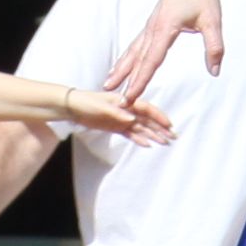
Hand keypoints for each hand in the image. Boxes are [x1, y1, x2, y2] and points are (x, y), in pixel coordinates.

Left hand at [55, 83, 175, 147]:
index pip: (146, 109)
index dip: (158, 116)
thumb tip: (132, 119)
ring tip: (165, 143)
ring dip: (153, 135)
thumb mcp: (100, 106)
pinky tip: (148, 144)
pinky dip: (139, 139)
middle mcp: (126, 110)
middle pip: (147, 119)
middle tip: (173, 137)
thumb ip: (116, 112)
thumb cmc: (86, 102)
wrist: (72, 107)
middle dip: (160, 128)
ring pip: (141, 128)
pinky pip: (131, 134)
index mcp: (125, 101)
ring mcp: (122, 119)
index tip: (169, 125)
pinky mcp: (115, 127)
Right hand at [110, 0, 221, 104]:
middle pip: (137, 58)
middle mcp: (153, 28)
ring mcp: (150, 25)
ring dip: (121, 68)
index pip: (151, 60)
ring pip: (132, 51)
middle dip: (125, 78)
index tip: (131, 95)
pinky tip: (121, 65)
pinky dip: (127, 57)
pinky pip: (136, 43)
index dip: (141, 79)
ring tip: (108, 83)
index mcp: (166, 28)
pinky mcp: (152, 23)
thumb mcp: (213, 21)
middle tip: (113, 96)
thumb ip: (214, 47)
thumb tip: (214, 71)